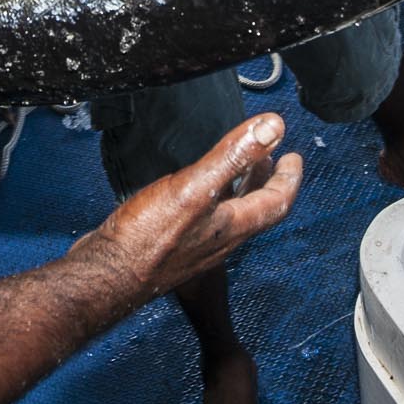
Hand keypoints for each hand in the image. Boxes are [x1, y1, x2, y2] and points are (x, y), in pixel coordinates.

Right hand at [71, 113, 303, 300]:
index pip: (276, 201)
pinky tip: (192, 190)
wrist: (107, 275)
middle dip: (267, 180)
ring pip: (232, 214)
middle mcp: (220, 239)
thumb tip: (273, 128)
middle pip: (256, 208)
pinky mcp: (173, 246)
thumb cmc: (148, 239)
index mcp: (232, 226)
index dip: (290, 177)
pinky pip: (206, 219)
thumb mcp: (196, 187)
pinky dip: (213, 197)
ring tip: (240, 166)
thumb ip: (234, 156)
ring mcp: (196, 245)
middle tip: (272, 157)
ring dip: (241, 188)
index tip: (295, 157)